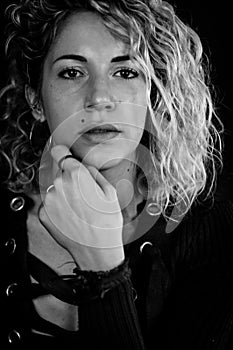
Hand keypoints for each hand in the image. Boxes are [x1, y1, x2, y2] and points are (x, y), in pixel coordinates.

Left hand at [38, 145, 123, 270]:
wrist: (97, 250)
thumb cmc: (106, 223)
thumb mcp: (110, 192)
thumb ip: (93, 173)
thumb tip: (84, 166)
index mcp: (76, 176)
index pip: (60, 152)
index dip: (62, 153)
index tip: (62, 154)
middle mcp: (59, 185)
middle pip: (60, 174)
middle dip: (69, 181)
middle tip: (83, 196)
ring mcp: (49, 200)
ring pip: (55, 190)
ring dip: (63, 196)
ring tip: (78, 210)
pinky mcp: (44, 214)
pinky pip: (49, 205)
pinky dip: (57, 209)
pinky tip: (70, 217)